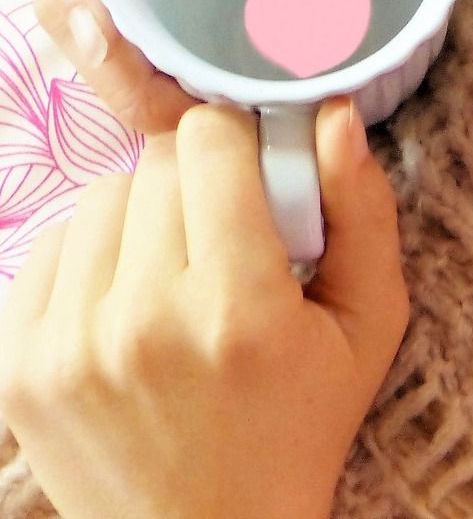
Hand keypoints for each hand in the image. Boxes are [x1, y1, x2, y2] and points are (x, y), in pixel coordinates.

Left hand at [0, 98, 409, 518]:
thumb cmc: (303, 424)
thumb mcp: (370, 324)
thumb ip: (363, 212)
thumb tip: (332, 113)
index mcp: (238, 309)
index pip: (208, 142)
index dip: (241, 143)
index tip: (260, 176)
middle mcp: (142, 321)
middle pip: (155, 165)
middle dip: (199, 182)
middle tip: (230, 236)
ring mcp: (67, 345)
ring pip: (100, 199)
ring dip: (144, 216)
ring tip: (180, 273)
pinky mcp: (17, 364)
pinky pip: (50, 249)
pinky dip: (94, 259)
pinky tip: (132, 303)